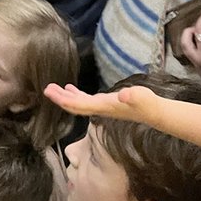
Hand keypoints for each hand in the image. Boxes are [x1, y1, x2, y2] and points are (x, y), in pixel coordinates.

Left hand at [44, 82, 160, 122]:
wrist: (154, 112)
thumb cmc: (148, 104)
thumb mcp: (142, 97)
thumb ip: (133, 96)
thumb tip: (124, 95)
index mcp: (104, 107)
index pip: (79, 106)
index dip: (64, 100)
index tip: (50, 93)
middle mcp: (99, 109)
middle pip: (74, 106)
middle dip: (59, 98)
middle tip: (46, 89)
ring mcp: (101, 107)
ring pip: (78, 103)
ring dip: (64, 96)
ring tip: (52, 87)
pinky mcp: (105, 103)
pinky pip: (85, 100)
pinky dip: (75, 94)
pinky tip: (69, 88)